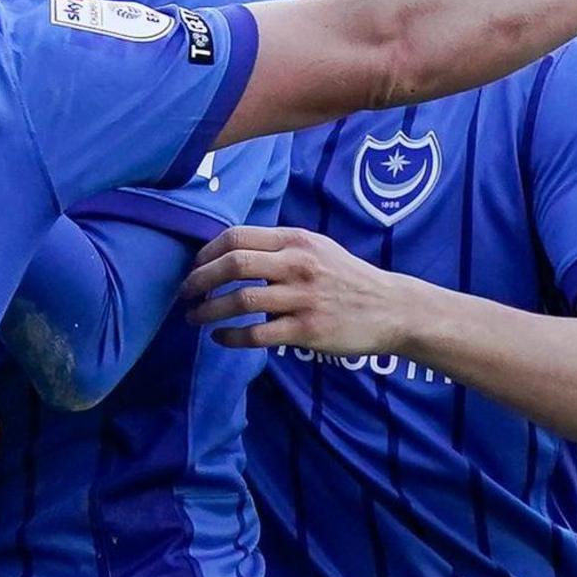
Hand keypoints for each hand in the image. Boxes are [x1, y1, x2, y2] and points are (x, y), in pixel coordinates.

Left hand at [181, 226, 434, 357]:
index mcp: (296, 240)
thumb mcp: (317, 248)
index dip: (206, 253)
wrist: (391, 308)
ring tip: (194, 318)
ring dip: (208, 311)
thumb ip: (279, 248)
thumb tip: (232, 252)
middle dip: (198, 280)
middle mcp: (297, 265)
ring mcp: (301, 298)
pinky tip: (221, 338)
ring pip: (240, 301)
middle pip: (232, 265)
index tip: (194, 267)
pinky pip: (256, 334)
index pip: (237, 237)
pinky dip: (230, 337)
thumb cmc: (348, 278)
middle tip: (184, 294)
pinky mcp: (306, 330)